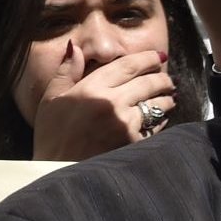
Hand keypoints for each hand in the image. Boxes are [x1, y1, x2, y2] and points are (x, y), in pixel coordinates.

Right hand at [23, 44, 175, 161]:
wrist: (56, 173)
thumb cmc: (52, 137)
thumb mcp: (50, 100)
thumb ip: (66, 71)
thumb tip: (75, 47)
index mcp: (91, 88)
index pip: (128, 65)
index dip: (148, 58)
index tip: (158, 56)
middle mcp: (112, 103)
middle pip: (148, 82)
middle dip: (162, 78)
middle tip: (168, 79)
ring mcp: (125, 124)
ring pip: (156, 104)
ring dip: (166, 98)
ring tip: (169, 97)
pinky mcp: (133, 143)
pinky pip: (156, 127)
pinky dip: (161, 121)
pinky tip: (161, 119)